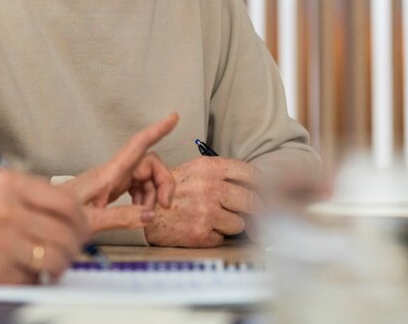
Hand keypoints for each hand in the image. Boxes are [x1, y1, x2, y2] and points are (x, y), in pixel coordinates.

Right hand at [0, 169, 87, 291]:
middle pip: (66, 233)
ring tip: (50, 267)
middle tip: (70, 251)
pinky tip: (23, 273)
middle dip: (74, 247)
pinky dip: (33, 280)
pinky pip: (33, 279)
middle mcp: (7, 210)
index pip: (65, 202)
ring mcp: (2, 242)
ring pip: (55, 259)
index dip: (81, 220)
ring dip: (59, 266)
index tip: (81, 229)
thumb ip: (29, 197)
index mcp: (8, 186)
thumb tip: (70, 213)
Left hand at [61, 113, 178, 231]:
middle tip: (165, 205)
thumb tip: (151, 214)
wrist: (44, 217)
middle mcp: (112, 172)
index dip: (157, 130)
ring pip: (145, 177)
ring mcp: (111, 179)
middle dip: (163, 181)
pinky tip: (138, 212)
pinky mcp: (110, 188)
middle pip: (149, 164)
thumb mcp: (91, 220)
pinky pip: (136, 186)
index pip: (137, 145)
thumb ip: (122, 217)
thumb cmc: (59, 216)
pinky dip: (144, 199)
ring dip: (153, 194)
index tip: (173, 118)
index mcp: (108, 173)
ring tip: (147, 214)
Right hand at [143, 156, 259, 246]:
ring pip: (240, 223)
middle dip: (253, 208)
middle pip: (252, 201)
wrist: (145, 211)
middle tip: (250, 211)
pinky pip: (224, 238)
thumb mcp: (194, 170)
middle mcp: (209, 188)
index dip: (260, 184)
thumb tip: (254, 186)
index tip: (262, 190)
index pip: (249, 174)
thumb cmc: (170, 191)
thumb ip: (221, 174)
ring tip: (216, 219)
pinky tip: (203, 228)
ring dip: (232, 224)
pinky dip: (216, 235)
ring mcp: (206, 211)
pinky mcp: (202, 232)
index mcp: (208, 168)